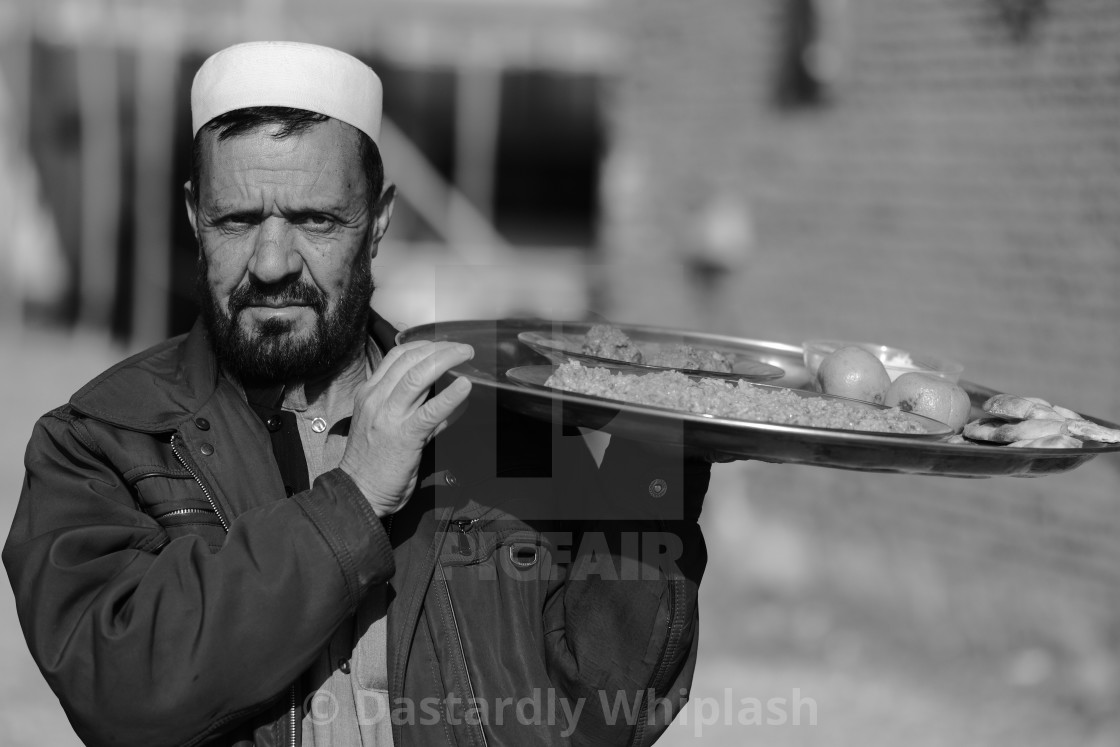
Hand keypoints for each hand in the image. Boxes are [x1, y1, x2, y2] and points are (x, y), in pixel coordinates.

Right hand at [339, 340, 473, 516]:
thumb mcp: (387, 426)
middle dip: (440, 348)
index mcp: (369, 394)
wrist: (359, 492)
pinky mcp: (405, 436)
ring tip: (467, 356)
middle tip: (462, 348)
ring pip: (418, 376)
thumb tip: (447, 398)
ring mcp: (389, 416)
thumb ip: (416, 410)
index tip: (443, 345)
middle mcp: (377, 399)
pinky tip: (466, 386)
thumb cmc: (374, 463)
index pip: (397, 356)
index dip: (424, 345)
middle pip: (410, 360)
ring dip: (447, 361)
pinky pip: (431, 411)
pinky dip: (451, 396)